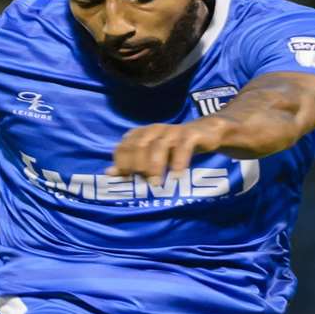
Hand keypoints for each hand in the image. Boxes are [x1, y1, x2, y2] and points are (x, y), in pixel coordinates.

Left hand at [109, 120, 227, 182]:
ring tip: (155, 183)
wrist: (206, 133)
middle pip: (140, 145)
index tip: (125, 178)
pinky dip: (178, 161)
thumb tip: (109, 173)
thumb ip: (130, 164)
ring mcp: (173, 131)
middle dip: (137, 164)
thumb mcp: (151, 156)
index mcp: (142, 134)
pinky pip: (183, 146)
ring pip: (159, 145)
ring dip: (155, 165)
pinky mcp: (191, 134)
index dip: (122, 161)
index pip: (124, 145)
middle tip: (141, 183)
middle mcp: (155, 130)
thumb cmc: (173, 148)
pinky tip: (176, 175)